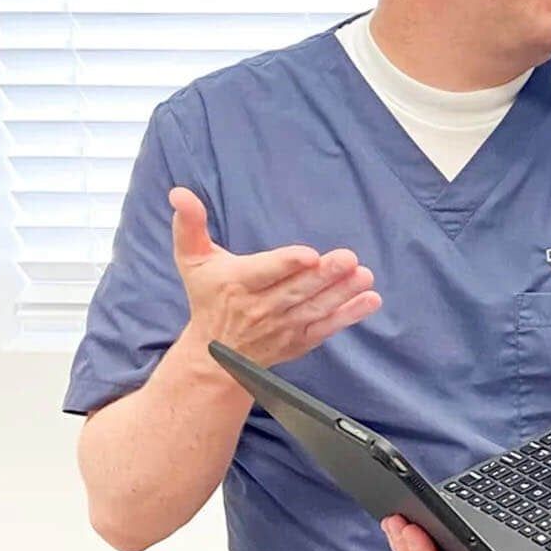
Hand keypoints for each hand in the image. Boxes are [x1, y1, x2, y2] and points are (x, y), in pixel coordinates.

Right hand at [169, 185, 380, 366]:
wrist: (213, 358)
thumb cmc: (207, 298)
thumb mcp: (192, 260)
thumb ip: (189, 225)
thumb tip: (180, 193)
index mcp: (237, 284)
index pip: (264, 273)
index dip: (286, 264)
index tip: (309, 255)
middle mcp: (260, 308)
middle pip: (296, 290)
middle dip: (324, 275)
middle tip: (349, 258)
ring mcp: (282, 327)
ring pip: (315, 308)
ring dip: (342, 293)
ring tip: (364, 275)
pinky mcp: (299, 341)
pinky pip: (326, 328)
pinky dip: (349, 315)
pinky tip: (370, 300)